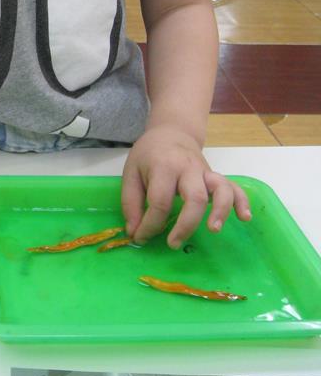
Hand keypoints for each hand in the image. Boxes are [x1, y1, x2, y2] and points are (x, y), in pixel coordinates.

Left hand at [121, 126, 250, 248]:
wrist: (172, 132)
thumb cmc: (148, 155)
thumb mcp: (130, 173)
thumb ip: (130, 204)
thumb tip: (134, 232)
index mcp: (164, 167)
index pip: (159, 201)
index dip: (150, 225)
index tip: (141, 238)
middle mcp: (188, 168)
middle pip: (195, 197)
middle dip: (186, 225)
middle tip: (173, 243)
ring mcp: (206, 172)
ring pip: (221, 190)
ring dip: (220, 211)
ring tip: (213, 230)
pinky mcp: (216, 176)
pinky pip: (235, 187)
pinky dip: (242, 202)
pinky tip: (244, 218)